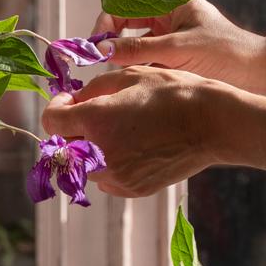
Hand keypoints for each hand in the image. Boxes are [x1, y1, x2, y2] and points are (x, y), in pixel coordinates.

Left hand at [42, 67, 227, 197]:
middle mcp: (99, 153)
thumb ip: (92, 90)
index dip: (57, 107)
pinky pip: (105, 180)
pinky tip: (128, 149)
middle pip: (63, 146)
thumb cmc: (173, 92)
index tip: (70, 100)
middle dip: (71, 129)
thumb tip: (73, 101)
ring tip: (115, 131)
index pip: (51, 121)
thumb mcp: (128, 76)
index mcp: (95, 120)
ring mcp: (116, 175)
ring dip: (88, 149)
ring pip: (82, 166)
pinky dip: (107, 166)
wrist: (213, 123)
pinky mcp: (132, 189)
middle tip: (91, 114)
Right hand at [92, 0, 265, 95]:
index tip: (97, 41)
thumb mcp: (178, 50)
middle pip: (124, 19)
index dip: (107, 18)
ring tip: (110, 73)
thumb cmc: (225, 53)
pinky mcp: (171, 57)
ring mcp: (168, 35)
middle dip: (109, 37)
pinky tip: (127, 82)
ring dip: (121, 55)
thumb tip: (100, 49)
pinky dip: (133, 68)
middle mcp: (166, 13)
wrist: (259, 76)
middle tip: (97, 58)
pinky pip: (143, 59)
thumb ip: (138, 49)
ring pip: (131, 41)